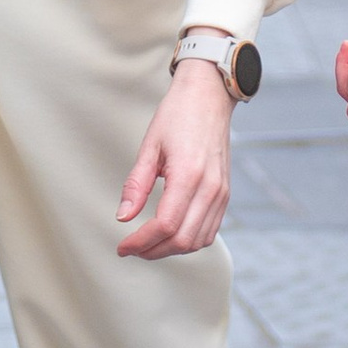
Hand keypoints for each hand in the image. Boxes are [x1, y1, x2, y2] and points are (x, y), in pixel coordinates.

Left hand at [116, 62, 231, 257]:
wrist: (209, 96)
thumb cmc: (178, 115)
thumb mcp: (150, 146)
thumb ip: (136, 184)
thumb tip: (123, 217)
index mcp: (189, 175)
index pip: (165, 225)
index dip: (141, 242)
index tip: (122, 246)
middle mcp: (210, 188)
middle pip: (182, 240)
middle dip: (153, 251)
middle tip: (131, 248)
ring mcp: (221, 193)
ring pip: (198, 241)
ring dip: (171, 249)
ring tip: (148, 244)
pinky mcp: (225, 194)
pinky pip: (210, 230)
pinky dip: (189, 240)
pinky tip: (170, 234)